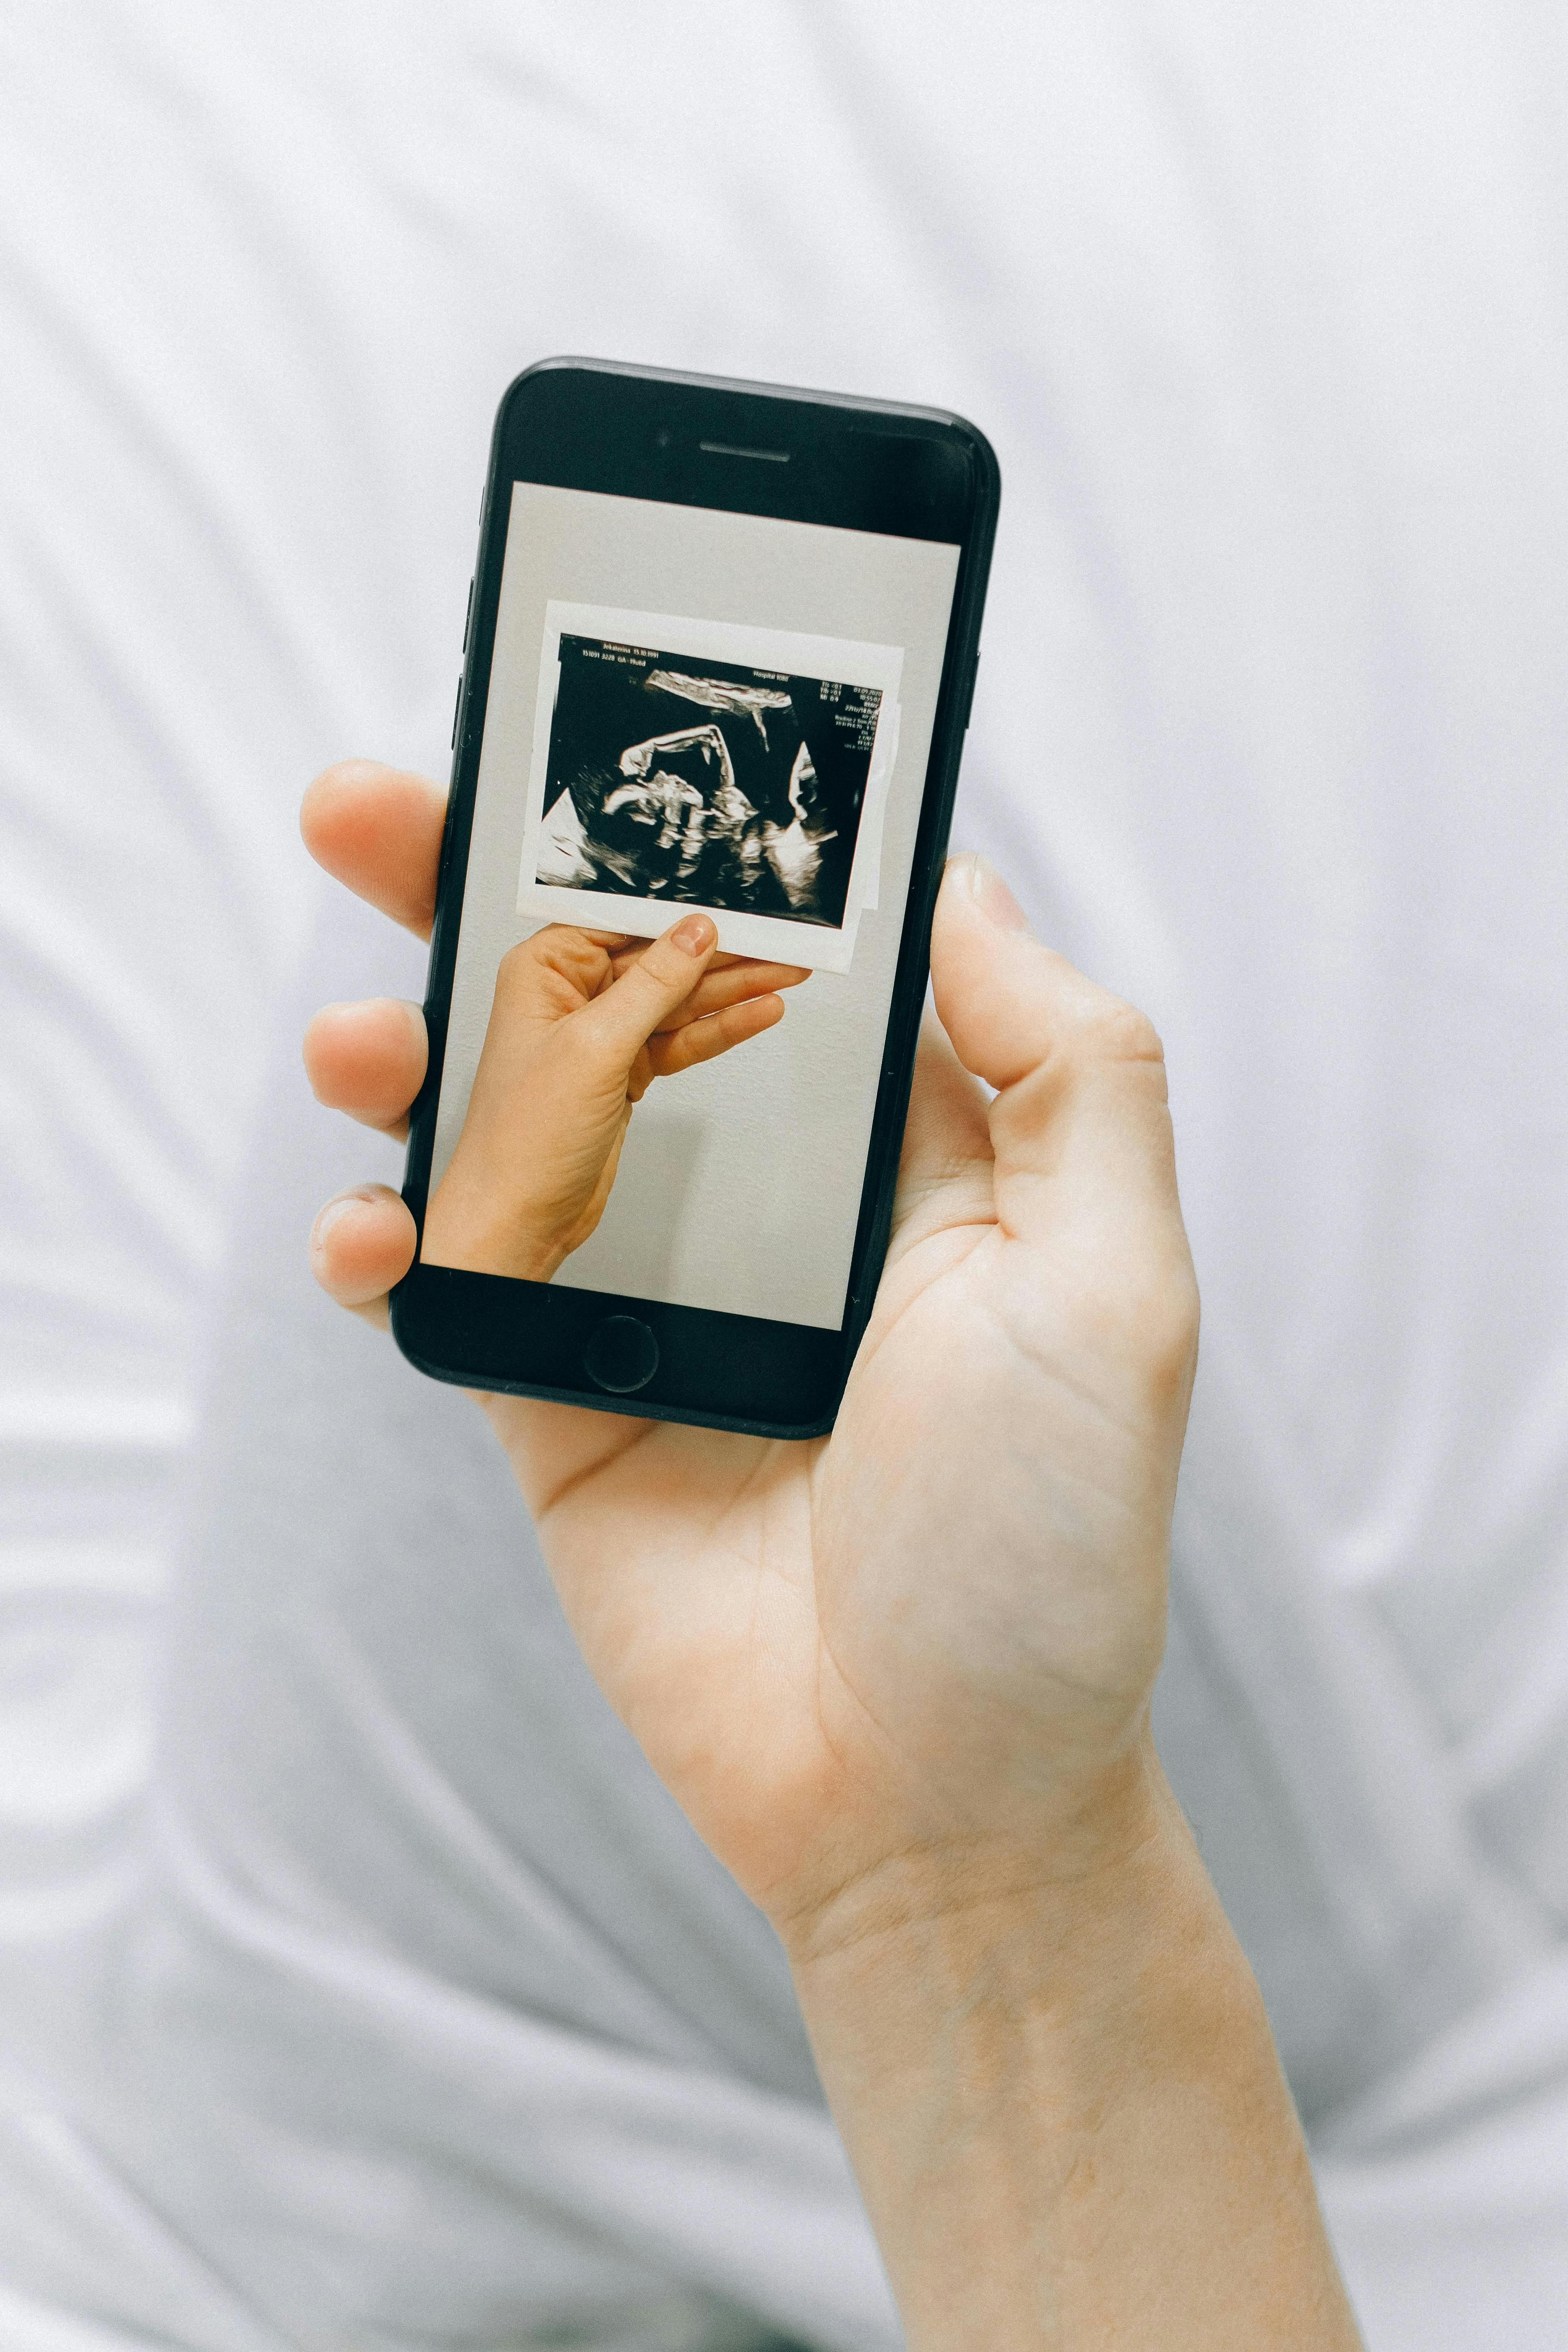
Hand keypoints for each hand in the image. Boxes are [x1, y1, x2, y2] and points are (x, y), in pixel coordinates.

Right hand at [302, 758, 1198, 1933]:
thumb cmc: (1047, 1546)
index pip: (780, 940)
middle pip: (607, 1002)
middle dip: (490, 898)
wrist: (933, 1797)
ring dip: (407, 1052)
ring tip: (354, 1033)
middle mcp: (768, 1195)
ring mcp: (651, 1290)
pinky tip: (367, 1218)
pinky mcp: (560, 1395)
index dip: (689, 838)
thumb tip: (963, 884)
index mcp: (900, 1143)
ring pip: (503, 1122)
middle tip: (377, 808)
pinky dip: (387, 1235)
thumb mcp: (1119, 1283)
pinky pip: (451, 1282)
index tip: (592, 743)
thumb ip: (1070, 1067)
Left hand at [421, 915, 807, 1279]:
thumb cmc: (520, 1140)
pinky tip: (758, 1012)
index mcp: (544, 970)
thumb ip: (650, 986)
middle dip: (721, 953)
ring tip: (786, 972)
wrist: (519, 1217)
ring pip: (679, 1000)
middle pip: (660, 959)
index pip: (623, 922)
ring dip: (732, 990)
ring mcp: (602, 1035)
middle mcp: (571, 996)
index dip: (678, 913)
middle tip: (779, 943)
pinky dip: (720, 1029)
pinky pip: (681, 1038)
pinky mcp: (626, 1070)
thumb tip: (693, 935)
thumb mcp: (593, 1047)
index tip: (731, 906)